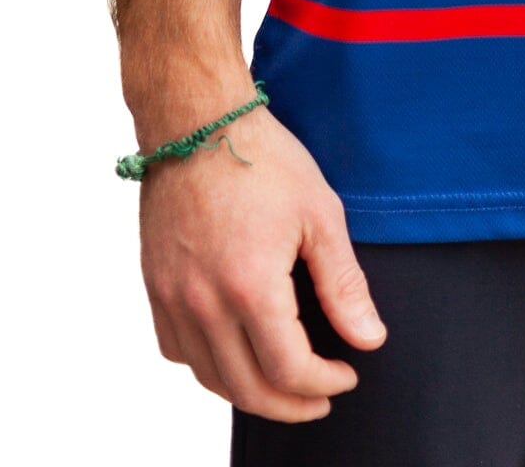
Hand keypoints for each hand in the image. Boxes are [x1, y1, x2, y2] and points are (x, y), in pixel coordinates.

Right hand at [139, 102, 385, 420]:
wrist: (197, 120)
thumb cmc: (263, 158)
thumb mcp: (320, 214)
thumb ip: (344, 284)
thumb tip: (368, 338)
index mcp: (249, 286)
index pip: (288, 369)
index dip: (323, 383)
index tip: (348, 374)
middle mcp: (203, 303)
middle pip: (246, 388)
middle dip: (290, 404)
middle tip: (322, 397)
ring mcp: (172, 297)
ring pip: (209, 376)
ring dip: (250, 392)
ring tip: (285, 384)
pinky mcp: (155, 286)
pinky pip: (177, 350)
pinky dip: (209, 366)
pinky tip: (235, 353)